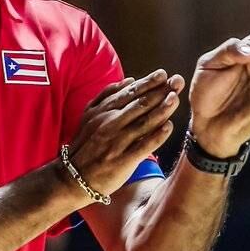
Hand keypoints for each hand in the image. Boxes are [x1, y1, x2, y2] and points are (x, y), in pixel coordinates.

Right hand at [63, 69, 184, 200]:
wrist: (73, 176)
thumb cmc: (85, 144)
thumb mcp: (89, 115)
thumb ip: (107, 95)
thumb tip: (130, 80)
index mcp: (103, 111)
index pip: (129, 93)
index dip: (148, 82)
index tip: (163, 74)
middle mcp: (110, 123)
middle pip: (139, 104)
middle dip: (160, 92)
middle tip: (176, 82)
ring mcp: (117, 142)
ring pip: (143, 122)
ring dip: (162, 109)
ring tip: (175, 99)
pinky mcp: (122, 160)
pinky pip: (143, 146)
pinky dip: (156, 136)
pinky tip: (169, 127)